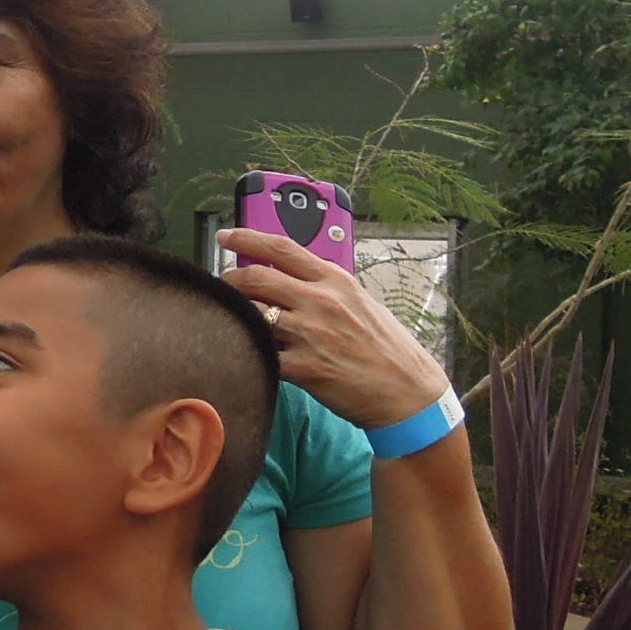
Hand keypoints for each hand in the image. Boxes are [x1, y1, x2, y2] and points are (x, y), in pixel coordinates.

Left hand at [217, 227, 448, 431]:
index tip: (226, 236)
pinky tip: (248, 353)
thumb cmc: (387, 348)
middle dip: (231, 279)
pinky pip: (262, 354)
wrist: (407, 392)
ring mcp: (311, 335)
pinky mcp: (305, 368)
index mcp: (336, 280)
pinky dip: (249, 352)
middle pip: (256, 277)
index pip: (281, 248)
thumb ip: (326, 286)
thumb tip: (290, 275)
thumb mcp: (361, 302)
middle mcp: (321, 302)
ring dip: (236, 317)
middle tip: (223, 285)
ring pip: (253, 315)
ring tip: (235, 321)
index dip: (247, 237)